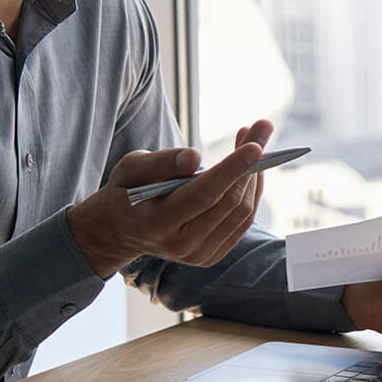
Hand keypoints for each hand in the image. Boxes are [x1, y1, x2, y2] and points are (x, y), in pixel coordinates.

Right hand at [66, 120, 274, 278]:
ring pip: (242, 212)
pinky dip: (252, 192)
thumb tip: (195, 157)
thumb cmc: (126, 191)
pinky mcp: (213, 254)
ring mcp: (200, 255)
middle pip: (229, 202)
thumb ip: (161, 162)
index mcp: (158, 224)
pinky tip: (250, 169)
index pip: (203, 195)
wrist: (120, 231)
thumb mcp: (130, 169)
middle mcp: (182, 245)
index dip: (232, 169)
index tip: (255, 145)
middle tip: (260, 127)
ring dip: (254, 174)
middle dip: (250, 163)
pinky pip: (243, 221)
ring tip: (253, 142)